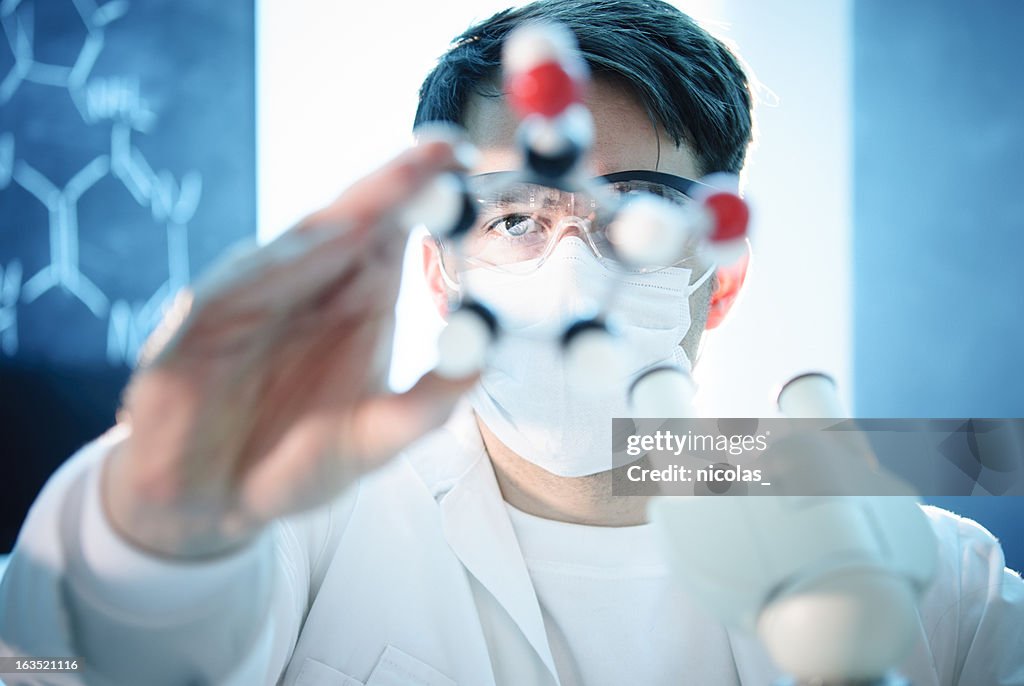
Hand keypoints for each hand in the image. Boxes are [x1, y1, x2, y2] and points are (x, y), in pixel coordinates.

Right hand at [103, 141, 475, 558]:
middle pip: (349, 222)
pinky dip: (260, 275)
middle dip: (393, 186)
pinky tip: (297, 256)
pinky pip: (225, 293)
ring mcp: (249, 300)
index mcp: (354, 298)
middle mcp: (305, 285)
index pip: (391, 232)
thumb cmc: (296, 460)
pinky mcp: (196, 330)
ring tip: (388, 191)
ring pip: (292, 247)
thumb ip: (426, 403)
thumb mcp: (375, 437)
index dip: (424, 195)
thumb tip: (486, 364)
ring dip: (339, 220)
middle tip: (443, 149)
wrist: (214, 504)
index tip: (465, 159)